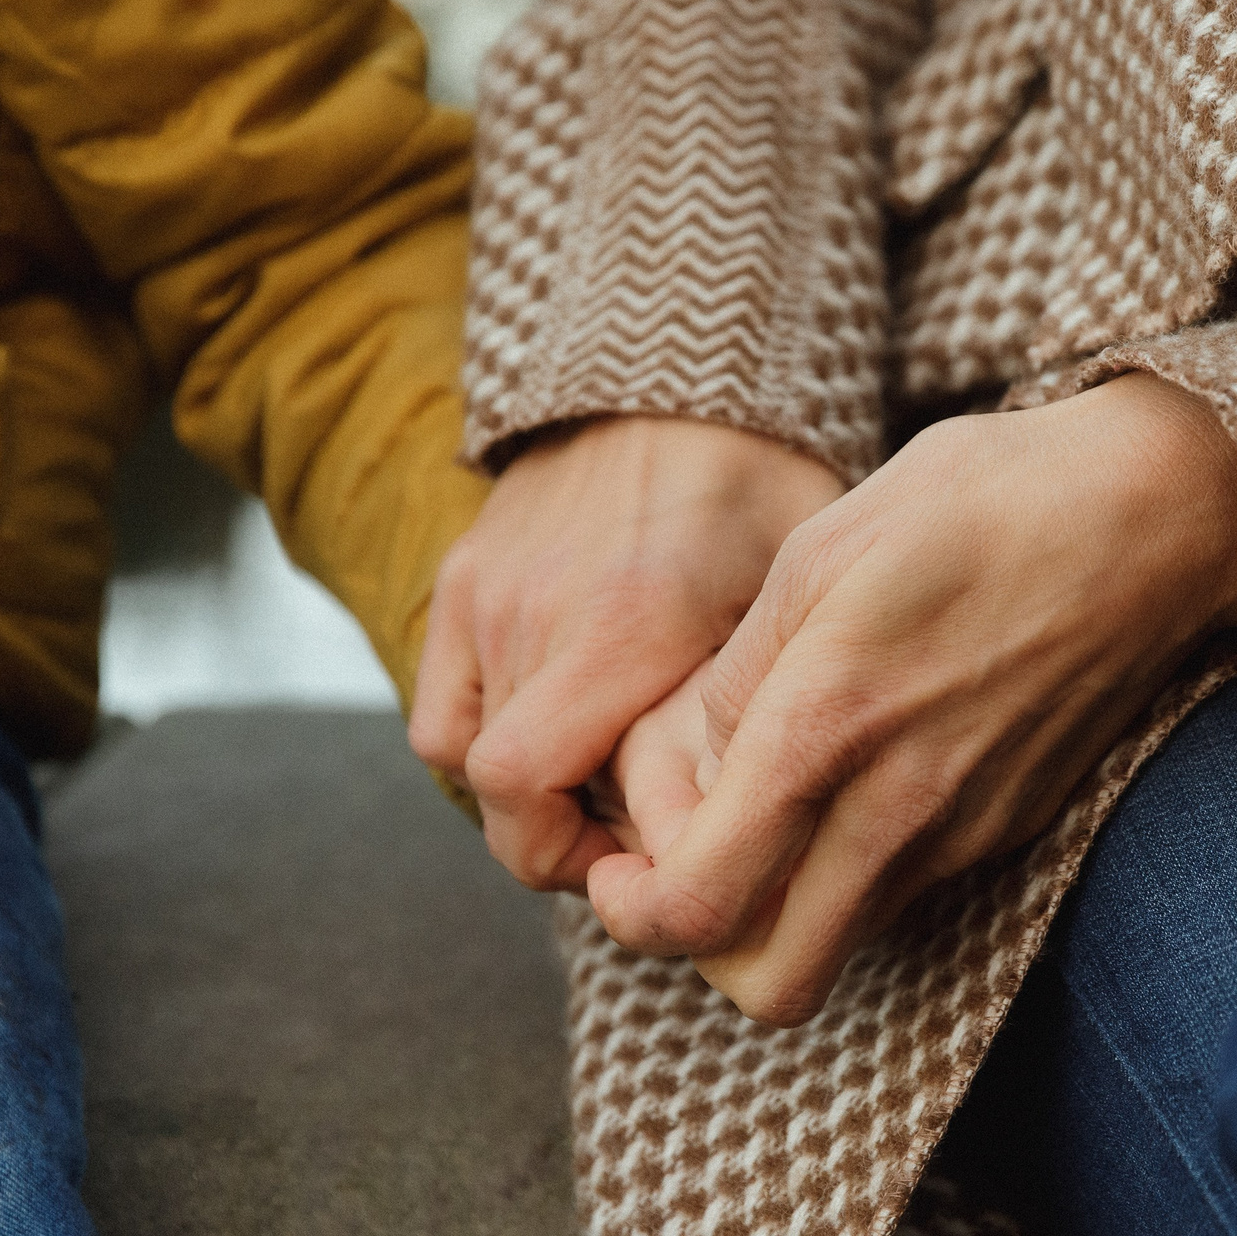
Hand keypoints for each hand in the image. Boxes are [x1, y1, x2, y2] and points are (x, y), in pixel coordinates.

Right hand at [407, 417, 839, 889]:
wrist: (678, 374)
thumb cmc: (759, 486)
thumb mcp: (796, 585)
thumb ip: (767, 697)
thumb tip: (762, 816)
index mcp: (623, 627)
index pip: (526, 796)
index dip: (579, 861)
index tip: (648, 862)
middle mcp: (535, 617)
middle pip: (498, 799)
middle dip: (558, 845)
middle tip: (631, 844)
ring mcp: (487, 598)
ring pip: (465, 759)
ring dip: (527, 796)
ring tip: (600, 787)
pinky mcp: (461, 580)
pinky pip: (439, 711)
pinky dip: (482, 743)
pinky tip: (557, 735)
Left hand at [585, 374, 1236, 1022]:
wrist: (1156, 513)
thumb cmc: (981, 500)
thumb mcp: (820, 550)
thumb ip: (734, 674)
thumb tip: (685, 767)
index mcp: (825, 726)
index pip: (699, 906)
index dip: (633, 912)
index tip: (620, 863)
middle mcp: (898, 807)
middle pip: (772, 986)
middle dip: (702, 952)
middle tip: (682, 867)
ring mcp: (966, 831)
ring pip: (838, 944)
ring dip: (780, 907)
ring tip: (766, 802)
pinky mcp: (1012, 829)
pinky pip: (900, 890)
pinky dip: (849, 868)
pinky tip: (851, 775)